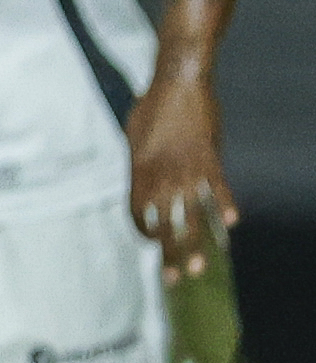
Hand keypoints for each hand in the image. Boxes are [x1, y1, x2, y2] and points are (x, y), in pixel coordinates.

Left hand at [127, 69, 235, 280]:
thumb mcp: (133, 137)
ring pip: (193, 216)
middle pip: (165, 225)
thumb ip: (138, 165)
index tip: (152, 242)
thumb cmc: (150, 107)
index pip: (138, 213)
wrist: (178, 83)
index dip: (144, 232)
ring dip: (197, 245)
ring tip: (199, 269)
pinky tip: (229, 226)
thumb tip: (140, 183)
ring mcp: (189, 170)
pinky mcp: (211, 160)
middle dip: (169, 254)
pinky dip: (225, 207)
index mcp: (139, 171)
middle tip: (173, 279)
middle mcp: (163, 176)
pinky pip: (220, 190)